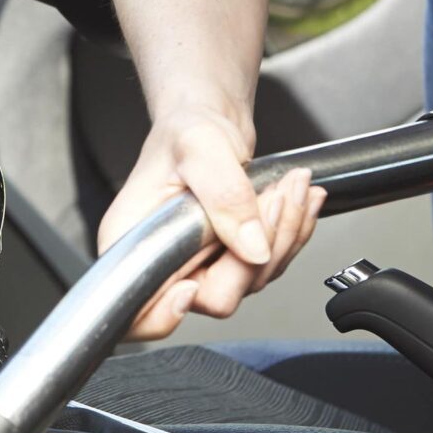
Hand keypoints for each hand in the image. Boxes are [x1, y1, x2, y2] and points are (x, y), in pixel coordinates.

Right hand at [97, 108, 324, 339]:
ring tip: (292, 185)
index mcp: (133, 242)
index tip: (190, 287)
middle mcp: (165, 262)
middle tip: (274, 197)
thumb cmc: (187, 127)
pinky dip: (292, 231)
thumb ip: (224, 196)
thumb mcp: (201, 149)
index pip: (138, 312)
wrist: (209, 118)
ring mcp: (201, 265)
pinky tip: (298, 198)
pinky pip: (270, 263)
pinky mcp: (232, 259)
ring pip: (252, 281)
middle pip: (215, 297)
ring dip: (283, 233)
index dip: (164, 314)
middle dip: (255, 251)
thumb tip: (253, 249)